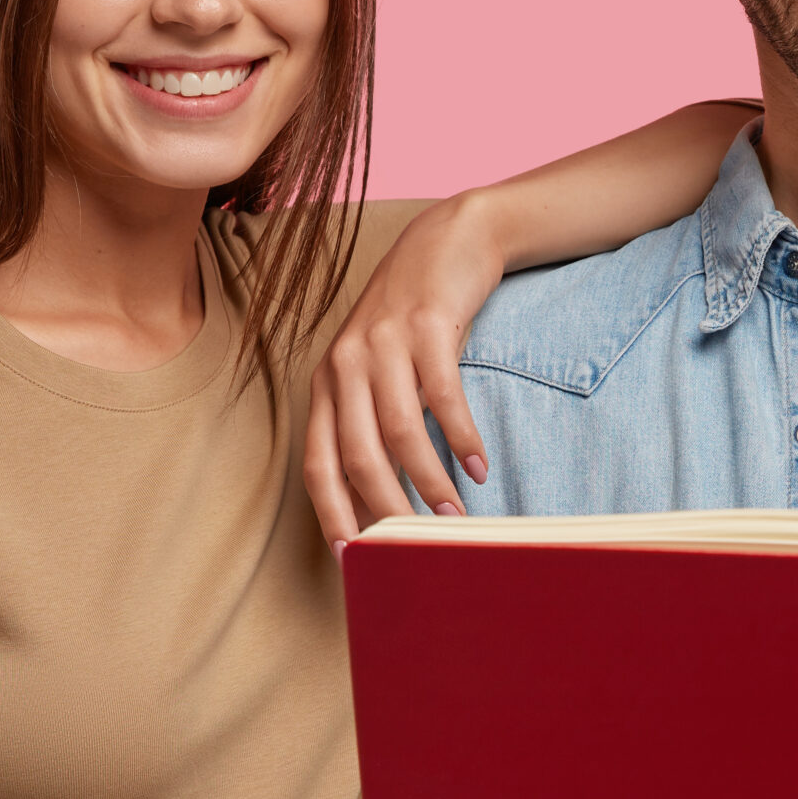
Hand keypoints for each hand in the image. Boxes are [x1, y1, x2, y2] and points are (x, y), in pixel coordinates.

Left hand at [305, 191, 507, 544]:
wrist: (447, 240)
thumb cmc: (413, 317)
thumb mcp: (378, 365)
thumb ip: (371, 419)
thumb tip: (383, 494)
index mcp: (326, 382)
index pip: (318, 464)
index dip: (334, 515)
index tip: (357, 558)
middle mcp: (345, 363)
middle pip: (358, 457)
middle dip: (388, 510)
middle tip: (418, 546)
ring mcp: (384, 342)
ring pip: (400, 432)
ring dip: (429, 480)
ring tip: (456, 515)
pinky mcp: (428, 325)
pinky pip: (443, 396)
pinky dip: (462, 437)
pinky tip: (479, 465)